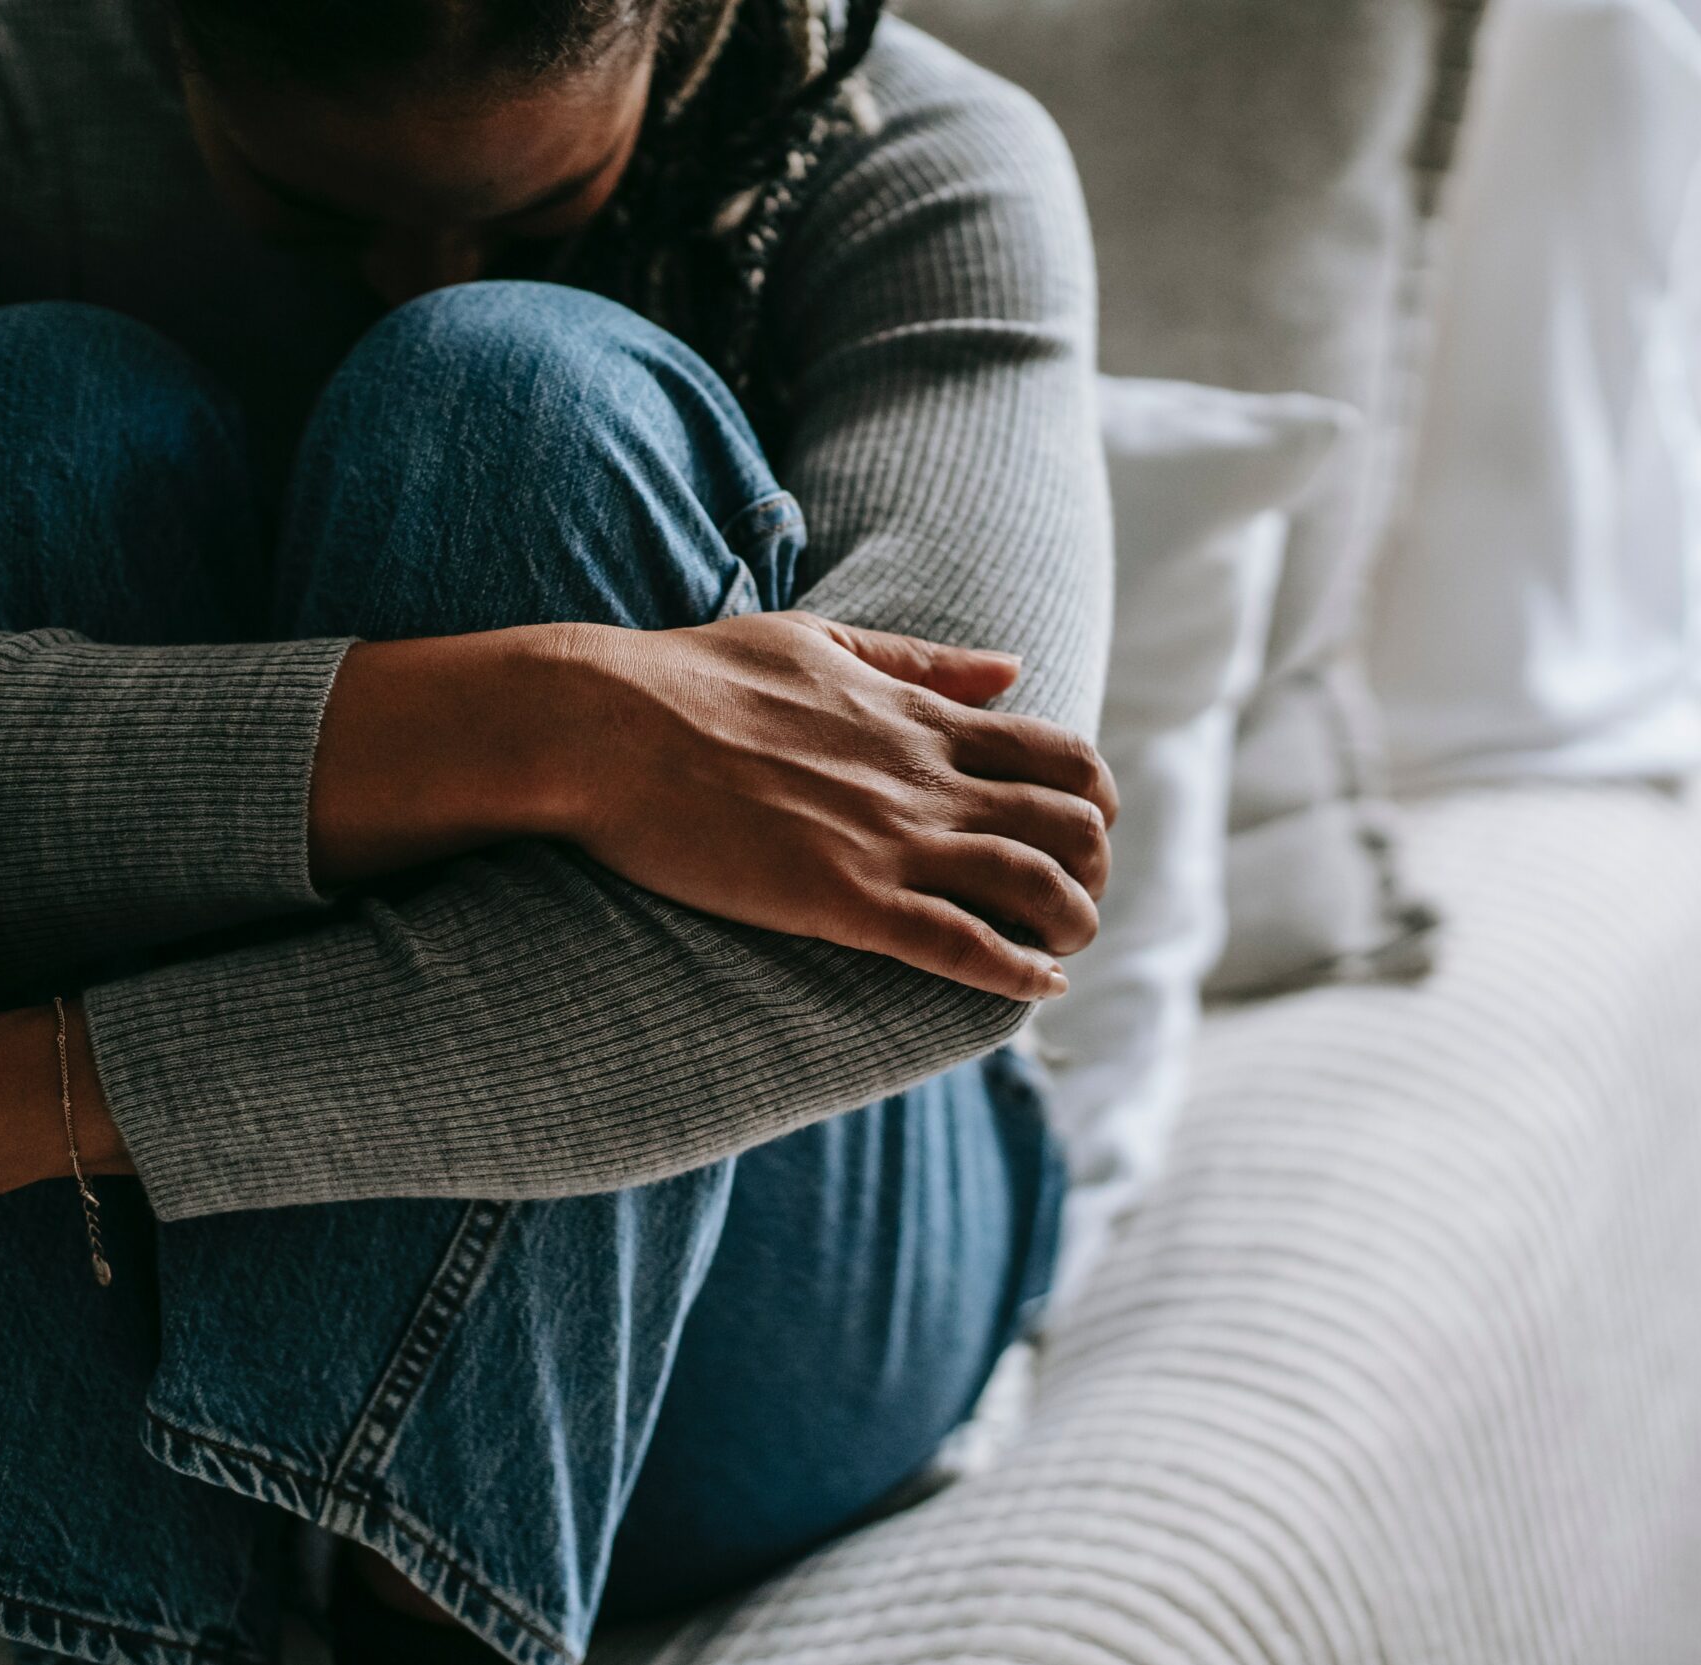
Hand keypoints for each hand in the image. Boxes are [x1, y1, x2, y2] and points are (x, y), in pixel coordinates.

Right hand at [542, 613, 1116, 1000]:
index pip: (1060, 756)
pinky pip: (958, 944)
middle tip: (1077, 898)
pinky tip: (1037, 987)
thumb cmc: (695, 676)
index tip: (1086, 830)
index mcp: (921, 718)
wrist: (605, 725)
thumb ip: (921, 662)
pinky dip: (1014, 971)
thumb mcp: (822, 641)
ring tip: (1066, 949)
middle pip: (1070, 825)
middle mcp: (925, 778)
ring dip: (1071, 924)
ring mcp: (888, 840)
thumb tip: (1012, 669)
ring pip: (1034, 886)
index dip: (1094, 800)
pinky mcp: (842, 900)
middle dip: (1095, 868)